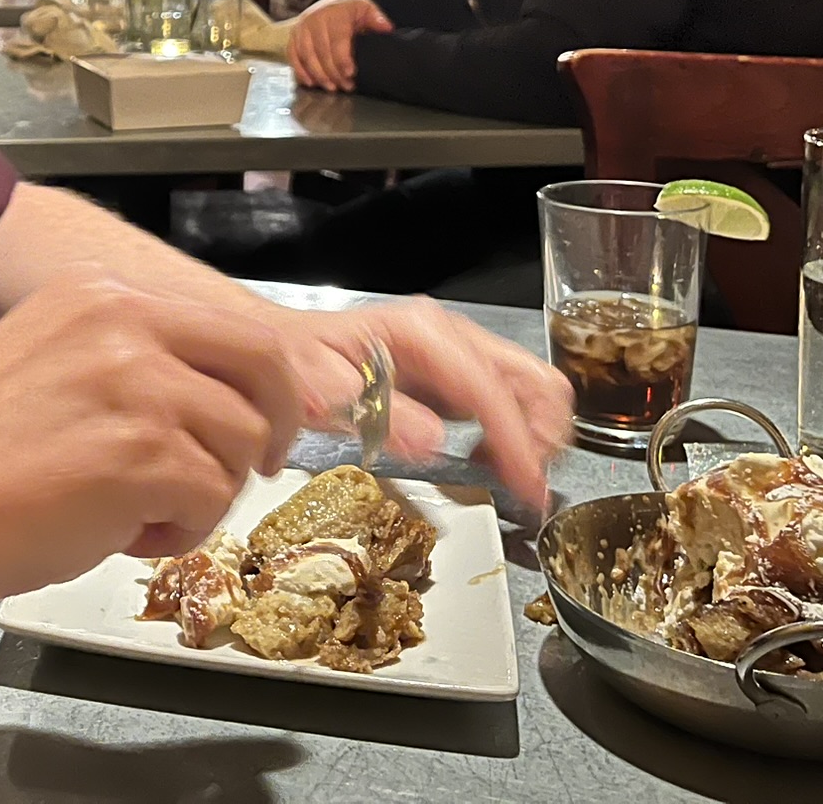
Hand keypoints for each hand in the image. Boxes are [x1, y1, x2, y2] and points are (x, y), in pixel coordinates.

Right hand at [0, 279, 305, 603]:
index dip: (261, 384)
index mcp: (101, 292)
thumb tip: (216, 398)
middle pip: (264, 367)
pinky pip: (211, 501)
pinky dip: (178, 533)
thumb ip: (129, 361)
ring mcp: (139, 384)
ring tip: (134, 512)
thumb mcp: (50, 360)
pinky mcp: (144, 452)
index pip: (230, 324)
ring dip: (205, 492)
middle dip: (272, 428)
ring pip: (242, 444)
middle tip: (255, 470)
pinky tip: (117, 533)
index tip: (259, 425)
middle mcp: (127, 320)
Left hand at [250, 294, 571, 508]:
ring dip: (532, 438)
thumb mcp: (323, 389)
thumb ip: (379, 415)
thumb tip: (433, 444)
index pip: (491, 389)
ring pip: (533, 390)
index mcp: (423, 335)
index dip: (517, 441)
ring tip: (502, 475)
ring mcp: (460, 353)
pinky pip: (511, 401)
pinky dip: (514, 435)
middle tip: (522, 486)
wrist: (282, 345)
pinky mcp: (460, 374)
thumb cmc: (298, 363)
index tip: (529, 489)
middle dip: (540, 438)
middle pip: (534, 381)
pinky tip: (484, 459)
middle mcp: (452, 337)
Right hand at [288, 0, 392, 91]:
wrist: (331, 2)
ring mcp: (301, 28)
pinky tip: (310, 83)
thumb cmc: (350, 10)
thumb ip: (377, 19)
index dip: (342, 58)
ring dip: (318, 75)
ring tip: (331, 88)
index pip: (337, 39)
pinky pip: (293, 56)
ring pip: (306, 56)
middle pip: (321, 51)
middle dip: (333, 72)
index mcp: (334, 13)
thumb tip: (387, 28)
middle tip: (346, 86)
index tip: (350, 74)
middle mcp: (314, 19)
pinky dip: (300, 71)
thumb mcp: (366, 9)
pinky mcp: (293, 36)